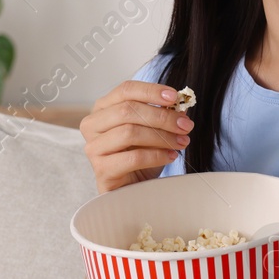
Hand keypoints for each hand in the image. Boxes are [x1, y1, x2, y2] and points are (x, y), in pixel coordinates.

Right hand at [79, 80, 193, 193]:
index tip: (175, 97)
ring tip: (181, 142)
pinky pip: (133, 158)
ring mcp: (94, 148)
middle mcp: (93, 125)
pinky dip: (157, 155)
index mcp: (103, 108)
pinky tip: (170, 156)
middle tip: (185, 125)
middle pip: (127, 110)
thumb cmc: (140, 156)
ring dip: (162, 136)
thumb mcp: (152, 130)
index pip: (125, 90)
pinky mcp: (102, 170)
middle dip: (162, 117)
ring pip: (129, 132)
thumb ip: (162, 113)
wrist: (133, 189)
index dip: (151, 91)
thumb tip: (181, 103)